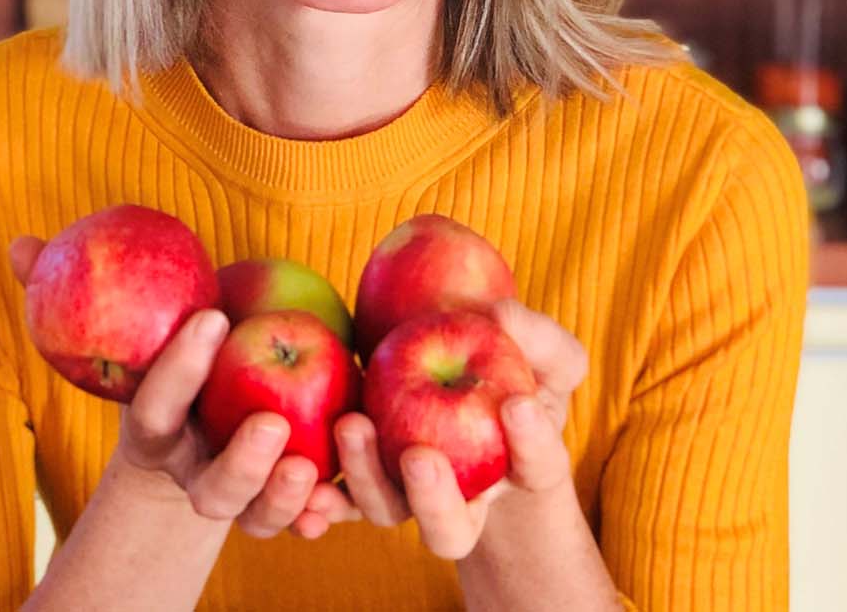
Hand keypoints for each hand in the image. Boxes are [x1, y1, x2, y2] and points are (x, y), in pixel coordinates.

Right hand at [10, 237, 357, 540]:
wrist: (189, 431)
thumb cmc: (157, 360)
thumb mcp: (125, 329)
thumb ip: (65, 292)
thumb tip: (19, 244)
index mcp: (157, 430)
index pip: (160, 405)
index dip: (179, 368)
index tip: (211, 316)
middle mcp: (195, 472)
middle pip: (213, 488)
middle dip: (240, 465)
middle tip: (273, 422)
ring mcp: (240, 496)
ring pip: (257, 516)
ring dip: (282, 497)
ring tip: (309, 465)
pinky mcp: (281, 504)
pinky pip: (301, 523)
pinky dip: (318, 518)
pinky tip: (335, 505)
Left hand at [320, 297, 587, 558]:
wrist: (458, 375)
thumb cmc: (510, 363)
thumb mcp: (541, 349)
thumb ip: (535, 334)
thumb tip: (497, 318)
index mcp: (521, 468)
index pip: (536, 465)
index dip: (532, 442)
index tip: (518, 403)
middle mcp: (465, 500)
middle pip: (451, 527)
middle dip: (434, 499)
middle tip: (419, 456)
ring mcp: (409, 494)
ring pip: (387, 509)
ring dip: (365, 476)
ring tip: (351, 425)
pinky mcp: (363, 478)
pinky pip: (339, 498)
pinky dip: (320, 495)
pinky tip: (305, 475)